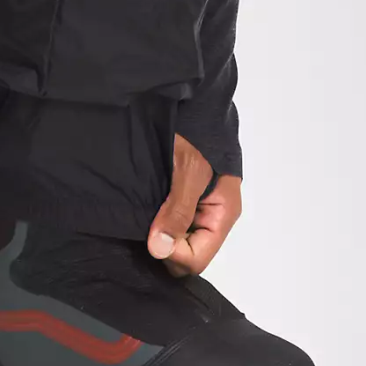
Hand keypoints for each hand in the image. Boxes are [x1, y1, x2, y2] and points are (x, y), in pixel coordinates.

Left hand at [147, 136, 241, 275]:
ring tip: (143, 216)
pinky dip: (158, 223)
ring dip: (159, 234)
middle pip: (188, 254)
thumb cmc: (196, 135)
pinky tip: (145, 210)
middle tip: (145, 223)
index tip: (151, 234)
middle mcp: (212, 218)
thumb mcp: (187, 171)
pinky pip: (172, 225)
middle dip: (165, 246)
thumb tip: (160, 249)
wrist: (194, 107)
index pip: (197, 259)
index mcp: (222, 214)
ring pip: (178, 242)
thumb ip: (177, 210)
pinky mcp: (184, 202)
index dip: (172, 254)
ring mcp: (199, 211)